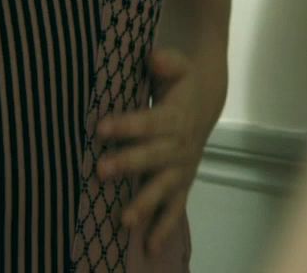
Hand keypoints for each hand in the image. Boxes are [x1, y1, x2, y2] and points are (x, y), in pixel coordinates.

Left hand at [95, 47, 217, 256]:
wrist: (206, 102)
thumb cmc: (181, 84)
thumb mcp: (179, 65)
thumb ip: (167, 61)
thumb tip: (154, 58)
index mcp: (174, 117)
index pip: (148, 122)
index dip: (126, 125)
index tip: (100, 128)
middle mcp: (178, 146)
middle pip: (152, 157)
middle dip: (128, 165)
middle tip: (101, 171)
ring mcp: (180, 169)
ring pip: (163, 188)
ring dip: (145, 204)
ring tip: (124, 220)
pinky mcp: (181, 184)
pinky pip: (174, 209)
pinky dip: (163, 228)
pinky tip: (149, 249)